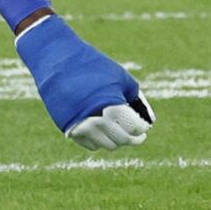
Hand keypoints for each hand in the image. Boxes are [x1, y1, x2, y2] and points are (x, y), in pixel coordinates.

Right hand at [16, 15, 155, 150]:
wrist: (60, 64)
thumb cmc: (95, 68)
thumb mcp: (121, 78)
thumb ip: (136, 99)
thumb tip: (150, 122)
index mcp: (112, 107)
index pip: (134, 129)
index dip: (142, 129)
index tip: (144, 127)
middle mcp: (97, 122)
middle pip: (122, 140)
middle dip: (133, 138)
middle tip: (138, 135)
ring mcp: (82, 128)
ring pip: (108, 145)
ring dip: (117, 140)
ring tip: (120, 129)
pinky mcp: (70, 131)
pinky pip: (92, 145)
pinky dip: (100, 140)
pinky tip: (103, 128)